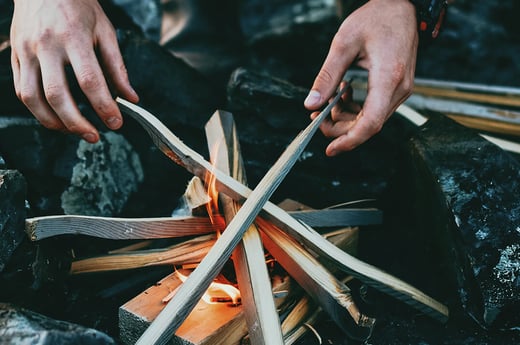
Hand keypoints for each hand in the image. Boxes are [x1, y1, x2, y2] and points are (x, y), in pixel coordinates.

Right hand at [10, 0, 138, 142]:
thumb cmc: (78, 7)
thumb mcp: (105, 30)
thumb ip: (118, 66)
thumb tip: (131, 98)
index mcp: (74, 37)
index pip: (90, 81)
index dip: (104, 107)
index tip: (116, 123)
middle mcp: (46, 45)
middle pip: (58, 95)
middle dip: (78, 123)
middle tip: (95, 136)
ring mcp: (25, 51)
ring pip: (33, 98)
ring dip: (54, 122)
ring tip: (75, 131)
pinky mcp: (14, 56)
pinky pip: (21, 91)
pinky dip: (38, 111)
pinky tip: (56, 118)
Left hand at [304, 0, 417, 154]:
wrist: (401, 6)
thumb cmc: (376, 18)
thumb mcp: (343, 43)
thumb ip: (326, 76)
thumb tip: (310, 104)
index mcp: (388, 77)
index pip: (371, 123)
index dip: (350, 140)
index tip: (330, 149)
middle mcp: (400, 89)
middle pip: (369, 125)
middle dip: (340, 128)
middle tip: (317, 118)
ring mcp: (401, 90)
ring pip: (371, 119)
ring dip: (347, 118)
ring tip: (328, 102)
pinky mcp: (398, 88)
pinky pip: (376, 109)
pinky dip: (357, 109)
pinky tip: (344, 94)